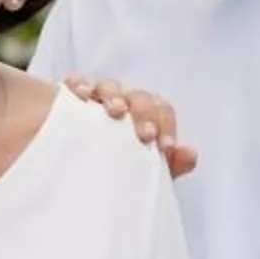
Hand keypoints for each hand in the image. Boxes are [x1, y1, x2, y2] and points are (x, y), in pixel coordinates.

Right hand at [59, 76, 197, 176]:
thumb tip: (191, 153)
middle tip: (144, 135)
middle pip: (138, 96)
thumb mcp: (143, 172)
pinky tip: (83, 96)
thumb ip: (170, 164)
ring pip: (109, 86)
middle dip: (144, 113)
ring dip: (115, 96)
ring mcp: (96, 99)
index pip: (161, 110)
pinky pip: (75, 82)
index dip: (166, 126)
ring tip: (115, 111)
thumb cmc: (117, 170)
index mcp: (144, 117)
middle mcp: (123, 103)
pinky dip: (79, 84)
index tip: (164, 148)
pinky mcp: (67, 98)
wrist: (77, 176)